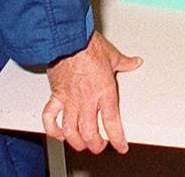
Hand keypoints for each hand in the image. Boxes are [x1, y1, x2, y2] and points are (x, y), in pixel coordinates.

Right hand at [43, 31, 142, 153]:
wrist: (68, 38)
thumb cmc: (88, 45)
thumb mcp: (112, 54)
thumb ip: (125, 62)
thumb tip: (134, 62)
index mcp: (104, 91)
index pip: (112, 123)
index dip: (117, 140)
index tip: (120, 146)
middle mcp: (86, 99)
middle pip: (90, 134)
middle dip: (96, 145)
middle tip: (100, 146)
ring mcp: (70, 99)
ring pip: (71, 131)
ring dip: (76, 141)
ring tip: (82, 143)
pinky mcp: (56, 95)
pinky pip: (50, 118)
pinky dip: (53, 129)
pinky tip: (59, 132)